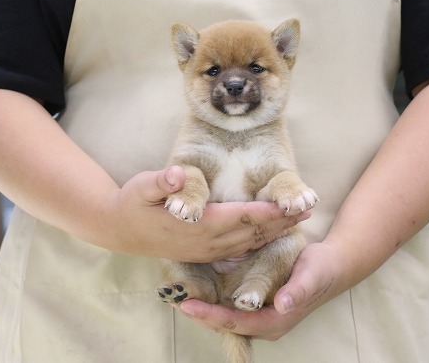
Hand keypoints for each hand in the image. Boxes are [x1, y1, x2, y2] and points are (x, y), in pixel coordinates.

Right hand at [107, 166, 312, 261]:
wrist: (119, 230)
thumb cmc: (133, 203)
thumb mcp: (142, 187)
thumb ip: (161, 182)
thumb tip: (176, 175)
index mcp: (199, 224)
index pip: (242, 217)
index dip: (269, 211)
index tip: (292, 204)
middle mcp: (207, 241)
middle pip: (253, 232)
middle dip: (282, 222)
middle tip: (309, 210)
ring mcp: (206, 251)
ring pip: (249, 244)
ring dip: (275, 232)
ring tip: (298, 221)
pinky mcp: (204, 253)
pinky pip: (238, 250)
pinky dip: (258, 243)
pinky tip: (271, 238)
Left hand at [177, 241, 345, 339]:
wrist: (332, 267)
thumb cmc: (321, 269)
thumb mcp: (311, 275)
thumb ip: (298, 291)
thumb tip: (283, 305)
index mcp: (276, 321)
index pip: (236, 323)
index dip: (211, 316)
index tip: (188, 305)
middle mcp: (265, 324)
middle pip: (226, 325)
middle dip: (201, 315)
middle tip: (176, 301)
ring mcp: (261, 317)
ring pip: (226, 319)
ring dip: (204, 311)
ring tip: (180, 297)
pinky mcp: (258, 307)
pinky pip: (231, 309)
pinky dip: (214, 303)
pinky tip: (199, 291)